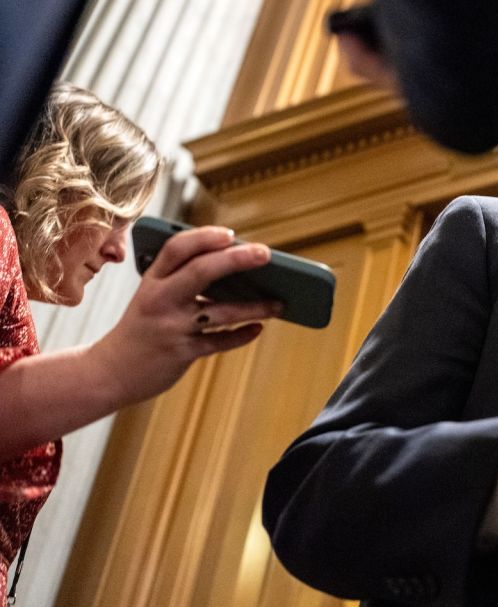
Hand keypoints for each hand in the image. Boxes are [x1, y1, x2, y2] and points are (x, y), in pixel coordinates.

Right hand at [93, 226, 279, 405]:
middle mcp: (160, 300)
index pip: (177, 248)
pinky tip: (258, 329)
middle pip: (202, 271)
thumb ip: (182, 280)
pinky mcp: (181, 353)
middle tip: (266, 254)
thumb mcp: (152, 297)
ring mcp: (171, 327)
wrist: (110, 372)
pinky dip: (242, 335)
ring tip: (279, 303)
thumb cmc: (142, 326)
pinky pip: (220, 342)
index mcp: (152, 280)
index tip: (231, 234)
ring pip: (221, 312)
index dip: (205, 237)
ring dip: (255, 307)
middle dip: (236, 259)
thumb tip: (237, 268)